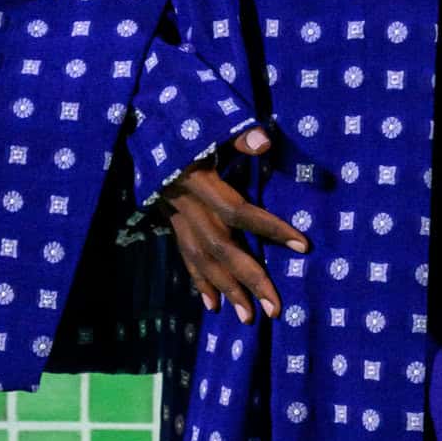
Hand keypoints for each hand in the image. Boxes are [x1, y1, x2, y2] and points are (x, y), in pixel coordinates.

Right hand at [153, 126, 309, 325]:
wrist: (138, 128)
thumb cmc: (182, 123)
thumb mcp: (208, 122)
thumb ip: (236, 134)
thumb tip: (264, 141)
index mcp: (199, 181)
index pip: (238, 211)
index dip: (270, 228)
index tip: (303, 245)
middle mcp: (186, 205)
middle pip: (221, 248)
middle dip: (249, 279)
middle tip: (274, 309)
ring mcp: (176, 217)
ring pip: (202, 259)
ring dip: (226, 290)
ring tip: (249, 318)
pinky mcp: (170, 222)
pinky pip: (185, 256)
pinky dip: (200, 281)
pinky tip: (213, 305)